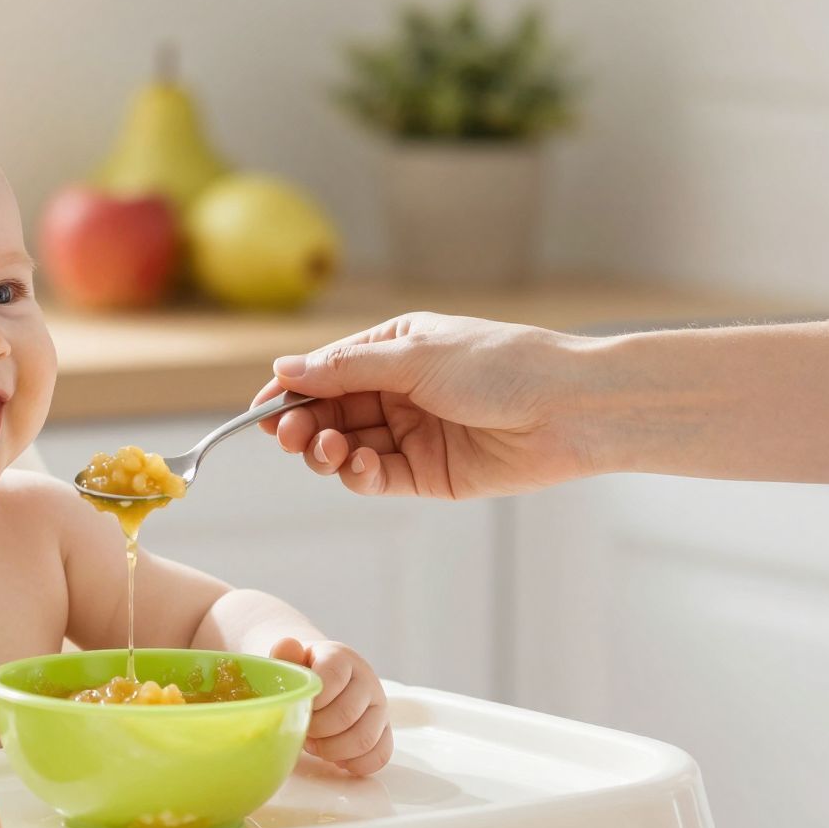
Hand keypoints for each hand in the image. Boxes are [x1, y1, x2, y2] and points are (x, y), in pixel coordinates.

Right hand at [255, 312, 595, 499]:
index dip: (288, 392)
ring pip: (347, 449)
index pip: (324, 372)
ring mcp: (412, 433)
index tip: (259, 413)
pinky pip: (377, 478)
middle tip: (289, 435)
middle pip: (329, 414)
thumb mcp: (416, 356)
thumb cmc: (503, 365)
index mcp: (394, 349)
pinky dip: (361, 475)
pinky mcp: (429, 474)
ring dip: (328, 452)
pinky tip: (363, 466)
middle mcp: (398, 390)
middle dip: (303, 426)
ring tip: (329, 451)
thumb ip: (346, 369)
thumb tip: (284, 367)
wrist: (569, 409)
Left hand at [268, 637, 392, 775]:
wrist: (323, 678)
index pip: (333, 678)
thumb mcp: (291, 659)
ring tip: (317, 745)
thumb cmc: (304, 672)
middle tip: (304, 730)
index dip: (313, 701)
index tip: (300, 707)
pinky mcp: (384, 730)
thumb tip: (287, 645)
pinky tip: (337, 758)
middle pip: (347, 715)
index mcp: (342, 658)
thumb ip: (285, 654)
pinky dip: (356, 764)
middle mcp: (366, 680)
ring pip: (365, 739)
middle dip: (318, 731)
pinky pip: (381, 755)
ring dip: (334, 751)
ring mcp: (378, 707)